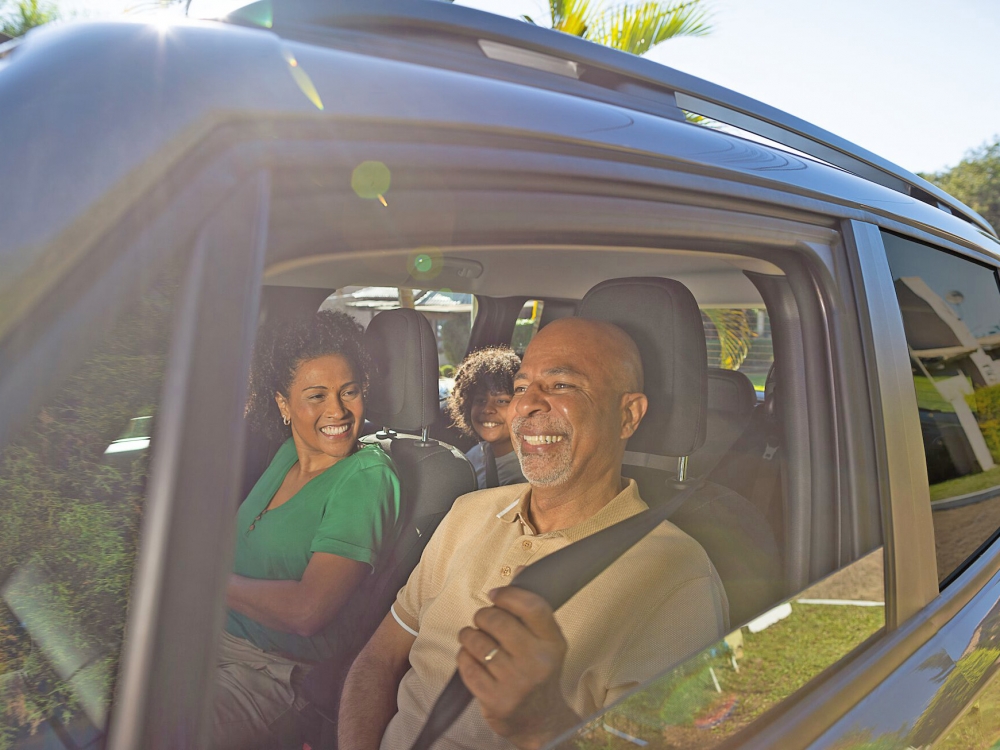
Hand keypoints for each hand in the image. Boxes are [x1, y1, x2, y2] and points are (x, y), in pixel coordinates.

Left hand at [456, 586, 580, 749]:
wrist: (540, 721)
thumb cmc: (538, 671)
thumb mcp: (545, 640)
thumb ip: (531, 607)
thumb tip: (519, 572)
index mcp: (553, 642)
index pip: (531, 605)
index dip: (507, 595)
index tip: (495, 595)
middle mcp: (538, 662)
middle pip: (497, 620)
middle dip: (483, 615)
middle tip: (482, 620)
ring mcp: (516, 682)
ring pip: (477, 641)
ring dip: (469, 635)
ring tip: (474, 638)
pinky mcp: (495, 699)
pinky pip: (466, 664)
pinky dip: (464, 656)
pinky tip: (472, 658)